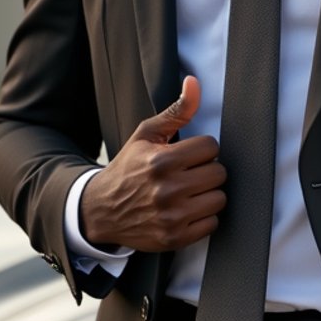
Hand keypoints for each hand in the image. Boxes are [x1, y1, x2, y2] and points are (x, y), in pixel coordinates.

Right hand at [79, 76, 226, 252]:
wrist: (101, 210)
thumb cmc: (128, 168)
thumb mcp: (146, 136)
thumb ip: (176, 111)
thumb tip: (194, 83)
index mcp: (161, 161)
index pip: (211, 147)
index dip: (201, 149)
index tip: (188, 155)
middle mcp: (167, 190)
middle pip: (219, 173)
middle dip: (206, 170)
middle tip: (189, 173)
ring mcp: (172, 216)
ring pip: (219, 198)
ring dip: (208, 194)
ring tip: (189, 191)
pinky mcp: (175, 238)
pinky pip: (212, 223)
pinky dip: (203, 217)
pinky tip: (186, 209)